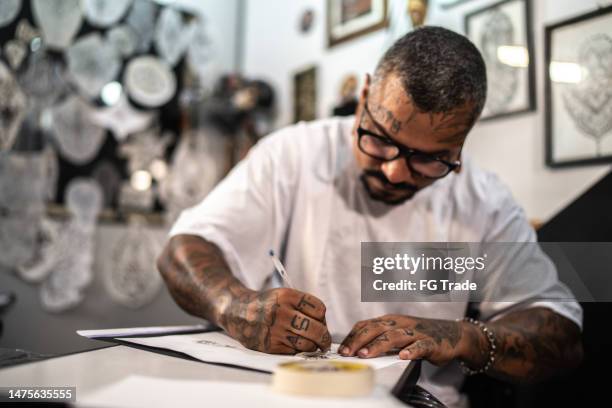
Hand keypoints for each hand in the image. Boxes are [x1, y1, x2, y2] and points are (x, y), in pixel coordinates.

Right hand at [219, 288, 331, 353]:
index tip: (321, 321)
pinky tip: (297, 346)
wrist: (238, 312)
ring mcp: (276, 330)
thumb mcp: (283, 294)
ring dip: (314, 346)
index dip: (323, 317)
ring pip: (308, 344)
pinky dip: (299, 351)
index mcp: (287, 296)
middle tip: (325, 340)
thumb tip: (323, 324)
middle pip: (317, 329)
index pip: (319, 309)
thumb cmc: (266, 304)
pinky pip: (295, 352)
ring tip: (314, 345)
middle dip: (325, 337)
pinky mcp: (270, 345)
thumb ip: (302, 305)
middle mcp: (281, 312)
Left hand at [339, 314, 463, 364]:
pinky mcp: (430, 342)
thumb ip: (379, 338)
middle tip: (348, 353)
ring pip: (394, 336)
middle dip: (359, 340)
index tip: (341, 349)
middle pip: (376, 329)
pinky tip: (403, 356)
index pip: (366, 325)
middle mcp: (400, 323)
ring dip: (378, 345)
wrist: (451, 333)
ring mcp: (415, 332)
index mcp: (389, 321)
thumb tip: (355, 349)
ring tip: (366, 354)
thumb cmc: (419, 334)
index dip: (353, 336)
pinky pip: (420, 346)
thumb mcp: (396, 332)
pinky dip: (412, 350)